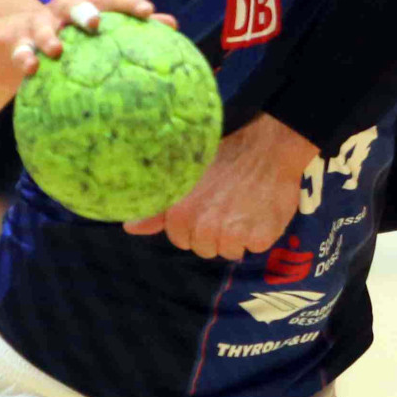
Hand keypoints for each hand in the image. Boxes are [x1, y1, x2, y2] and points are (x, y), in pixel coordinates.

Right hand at [6, 0, 177, 82]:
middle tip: (96, 24)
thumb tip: (173, 24)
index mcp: (86, 5)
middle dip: (84, 11)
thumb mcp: (97, 32)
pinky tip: (30, 69)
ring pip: (43, 26)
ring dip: (49, 36)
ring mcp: (38, 24)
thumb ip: (131, 28)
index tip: (147, 11)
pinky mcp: (17, 42)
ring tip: (56, 50)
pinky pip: (19, 50)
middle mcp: (62, 10)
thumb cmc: (70, 36)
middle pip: (74, 5)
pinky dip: (24, 57)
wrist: (17, 40)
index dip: (128, 2)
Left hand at [123, 113, 315, 259]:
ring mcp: (233, 235)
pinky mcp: (260, 237)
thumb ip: (158, 209)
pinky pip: (255, 247)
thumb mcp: (186, 177)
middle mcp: (204, 228)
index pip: (181, 239)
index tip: (207, 205)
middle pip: (206, 249)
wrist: (266, 145)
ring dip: (239, 235)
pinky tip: (260, 210)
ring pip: (230, 251)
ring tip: (245, 206)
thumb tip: (130, 228)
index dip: (195, 224)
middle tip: (228, 204)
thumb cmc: (224, 156)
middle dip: (216, 232)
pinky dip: (260, 233)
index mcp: (181, 215)